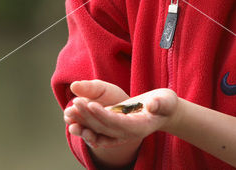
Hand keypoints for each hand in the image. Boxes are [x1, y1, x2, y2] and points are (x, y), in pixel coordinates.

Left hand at [64, 82, 178, 148]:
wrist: (163, 113)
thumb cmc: (166, 104)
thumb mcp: (166, 101)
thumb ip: (160, 104)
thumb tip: (151, 104)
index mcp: (138, 128)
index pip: (117, 123)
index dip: (103, 115)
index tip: (91, 104)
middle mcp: (126, 133)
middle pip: (104, 127)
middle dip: (88, 115)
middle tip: (75, 103)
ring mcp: (118, 131)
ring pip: (97, 129)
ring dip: (83, 120)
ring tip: (69, 110)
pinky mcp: (113, 126)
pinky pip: (96, 129)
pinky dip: (84, 125)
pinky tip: (73, 120)